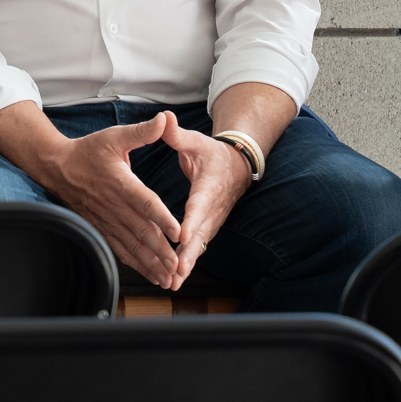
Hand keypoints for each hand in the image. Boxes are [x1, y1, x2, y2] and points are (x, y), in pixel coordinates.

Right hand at [40, 112, 185, 288]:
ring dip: (151, 262)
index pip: (145, 202)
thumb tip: (164, 120)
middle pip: (141, 231)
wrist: (57, 167)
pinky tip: (150, 274)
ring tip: (168, 277)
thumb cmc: (88, 150)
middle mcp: (114, 205)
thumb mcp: (114, 136)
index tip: (178, 232)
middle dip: (161, 251)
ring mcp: (107, 219)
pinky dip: (136, 263)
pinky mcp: (101, 227)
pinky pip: (120, 249)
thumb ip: (141, 132)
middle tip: (179, 265)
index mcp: (120, 182)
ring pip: (132, 245)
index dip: (162, 218)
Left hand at [162, 123, 250, 284]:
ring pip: (199, 246)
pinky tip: (173, 278)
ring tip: (172, 282)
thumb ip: (177, 134)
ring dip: (186, 265)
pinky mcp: (207, 228)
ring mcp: (211, 221)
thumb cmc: (211, 153)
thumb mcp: (195, 141)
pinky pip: (197, 248)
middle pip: (201, 235)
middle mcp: (212, 209)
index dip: (192, 222)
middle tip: (176, 272)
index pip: (199, 206)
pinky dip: (186, 263)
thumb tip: (164, 118)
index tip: (183, 236)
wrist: (236, 166)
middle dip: (188, 255)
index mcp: (208, 187)